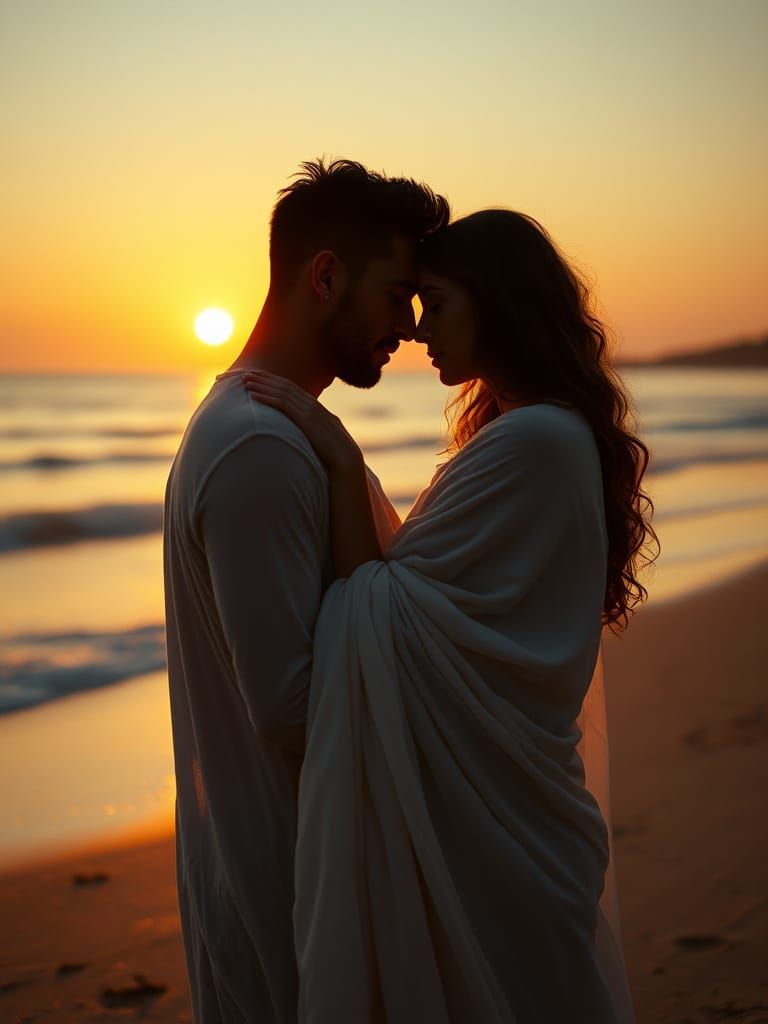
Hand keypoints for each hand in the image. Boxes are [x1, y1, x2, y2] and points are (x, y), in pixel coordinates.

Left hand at [242, 370, 361, 471]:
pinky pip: (282, 403)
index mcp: (316, 408)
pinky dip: (266, 397)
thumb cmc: (336, 454)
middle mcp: (312, 405)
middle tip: (247, 373)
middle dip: (265, 379)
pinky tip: (253, 395)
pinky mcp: (304, 419)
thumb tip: (305, 437)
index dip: (275, 382)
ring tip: (245, 381)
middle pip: (284, 386)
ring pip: (281, 392)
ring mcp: (308, 410)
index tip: (261, 378)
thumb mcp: (324, 438)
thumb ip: (313, 432)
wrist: (347, 459)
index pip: (293, 389)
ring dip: (261, 385)